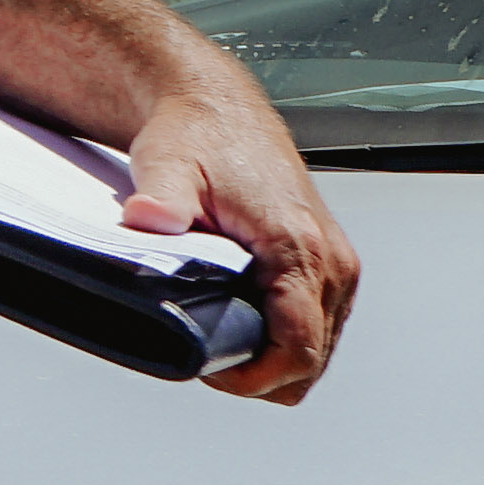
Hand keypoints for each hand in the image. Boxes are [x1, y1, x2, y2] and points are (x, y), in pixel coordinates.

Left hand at [122, 88, 358, 405]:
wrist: (219, 107)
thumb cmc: (197, 135)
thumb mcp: (167, 165)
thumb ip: (161, 200)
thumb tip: (147, 220)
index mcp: (298, 245)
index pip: (297, 347)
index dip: (253, 377)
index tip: (210, 370)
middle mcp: (331, 259)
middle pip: (311, 361)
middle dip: (259, 373)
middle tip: (205, 354)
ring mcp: (336, 263)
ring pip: (318, 350)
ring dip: (272, 356)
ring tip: (219, 334)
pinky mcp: (329, 262)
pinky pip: (317, 325)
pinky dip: (282, 336)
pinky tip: (240, 316)